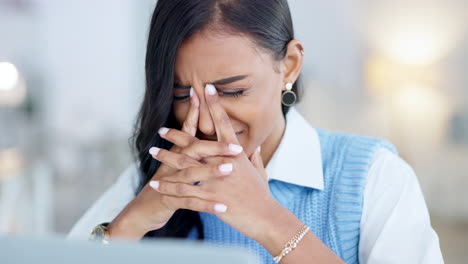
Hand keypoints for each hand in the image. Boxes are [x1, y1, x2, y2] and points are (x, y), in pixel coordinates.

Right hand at [108, 88, 237, 238]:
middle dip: (214, 147)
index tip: (207, 94)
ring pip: (190, 173)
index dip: (196, 112)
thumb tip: (205, 138)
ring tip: (230, 169)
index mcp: (177, 156)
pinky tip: (222, 208)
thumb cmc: (166, 188)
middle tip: (235, 146)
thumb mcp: (178, 169)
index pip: (188, 131)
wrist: (142, 212)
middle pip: (193, 150)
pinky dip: (206, 206)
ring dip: (210, 171)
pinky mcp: (168, 200)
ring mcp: (169, 182)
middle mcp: (172, 165)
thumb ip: (192, 153)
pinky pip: (190, 203)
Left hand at [150, 84, 277, 240]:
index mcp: (236, 154)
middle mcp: (225, 163)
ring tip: (152, 151)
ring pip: (185, 165)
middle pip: (196, 143)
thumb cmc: (262, 196)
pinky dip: (168, 187)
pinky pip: (184, 190)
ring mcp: (217, 179)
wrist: (265, 217)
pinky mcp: (210, 197)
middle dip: (177, 134)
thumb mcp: (260, 173)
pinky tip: (155, 184)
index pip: (224, 123)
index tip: (207, 88)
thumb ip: (254, 158)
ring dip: (166, 157)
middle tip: (161, 129)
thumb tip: (253, 148)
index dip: (215, 105)